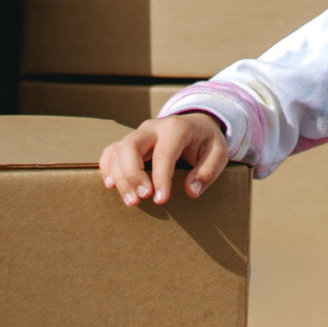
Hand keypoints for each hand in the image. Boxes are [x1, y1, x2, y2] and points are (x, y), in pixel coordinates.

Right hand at [97, 113, 228, 207]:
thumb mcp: (219, 153)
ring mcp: (138, 134)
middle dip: (132, 175)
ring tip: (132, 202)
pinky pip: (111, 152)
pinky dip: (108, 168)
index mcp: (176, 128)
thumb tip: (191, 191)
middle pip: (130, 147)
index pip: (163, 154)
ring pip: (118, 151)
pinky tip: (112, 186)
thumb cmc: (207, 141)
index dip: (160, 178)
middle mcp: (153, 128)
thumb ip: (208, 171)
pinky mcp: (130, 142)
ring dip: (120, 178)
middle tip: (141, 199)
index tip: (161, 200)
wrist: (197, 125)